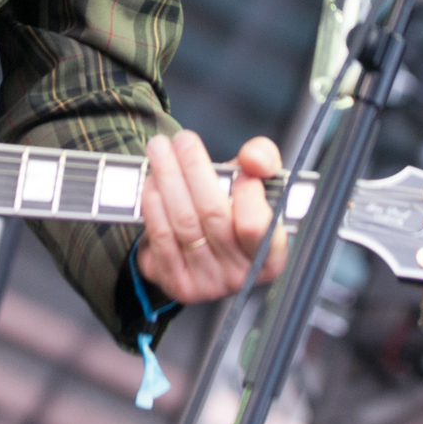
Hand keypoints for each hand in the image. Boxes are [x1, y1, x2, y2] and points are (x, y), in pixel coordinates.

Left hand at [137, 131, 286, 303]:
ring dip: (167, 179)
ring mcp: (207, 283)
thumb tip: (253, 156)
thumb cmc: (237, 211)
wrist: (207, 248)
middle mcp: (240, 274)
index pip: (257, 225)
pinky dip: (153, 205)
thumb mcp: (258, 184)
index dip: (247, 192)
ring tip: (159, 150)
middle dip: (194, 169)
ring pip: (183, 223)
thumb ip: (263, 161)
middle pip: (213, 215)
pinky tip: (152, 183)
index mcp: (271, 255)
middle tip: (181, 139)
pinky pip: (161, 239)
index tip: (240, 164)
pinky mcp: (177, 284)